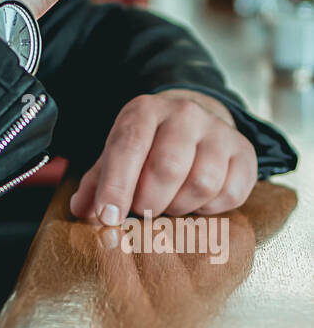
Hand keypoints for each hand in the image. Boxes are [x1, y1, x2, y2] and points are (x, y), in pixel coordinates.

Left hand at [68, 89, 258, 222]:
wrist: (194, 126)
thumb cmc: (148, 147)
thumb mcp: (117, 156)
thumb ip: (97, 183)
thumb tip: (83, 211)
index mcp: (145, 110)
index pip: (128, 147)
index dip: (116, 186)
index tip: (108, 216)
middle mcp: (185, 113)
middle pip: (167, 168)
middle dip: (149, 201)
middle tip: (143, 210)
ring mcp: (219, 132)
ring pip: (202, 183)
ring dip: (180, 207)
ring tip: (169, 203)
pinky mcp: (244, 153)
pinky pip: (230, 194)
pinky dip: (209, 209)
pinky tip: (196, 201)